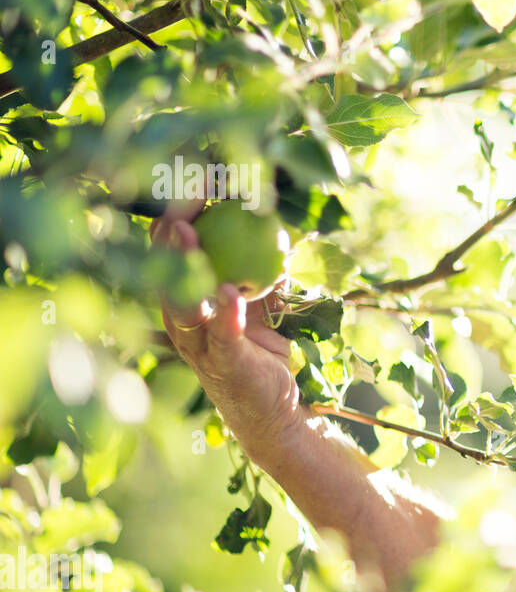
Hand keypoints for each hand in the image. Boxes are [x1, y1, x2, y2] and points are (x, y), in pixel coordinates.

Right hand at [152, 211, 303, 466]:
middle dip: (169, 232)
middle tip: (182, 198)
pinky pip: (221, 335)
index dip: (175, 216)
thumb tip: (271, 217)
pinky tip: (229, 291)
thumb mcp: (259, 301)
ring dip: (185, 265)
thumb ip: (258, 266)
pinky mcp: (226, 365)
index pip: (168, 252)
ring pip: (181, 301)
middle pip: (163, 271)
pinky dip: (224, 313)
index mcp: (185, 301)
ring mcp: (200, 345)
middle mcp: (183, 322)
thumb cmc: (262, 351)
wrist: (275, 409)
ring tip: (189, 234)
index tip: (193, 182)